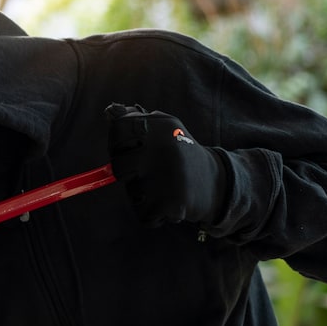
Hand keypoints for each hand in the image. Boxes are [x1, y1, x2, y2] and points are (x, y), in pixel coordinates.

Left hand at [105, 103, 227, 226]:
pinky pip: (144, 213)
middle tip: (152, 171)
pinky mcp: (170, 203)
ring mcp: (168, 175)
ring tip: (165, 186)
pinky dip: (153, 213)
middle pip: (119, 166)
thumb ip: (133, 119)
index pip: (118, 129)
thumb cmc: (178, 154)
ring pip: (132, 192)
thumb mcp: (162, 129)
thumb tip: (109, 111)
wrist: (217, 184)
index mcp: (162, 124)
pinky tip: (171, 202)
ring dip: (142, 195)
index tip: (128, 148)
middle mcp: (165, 146)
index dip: (117, 143)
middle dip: (128, 174)